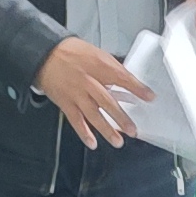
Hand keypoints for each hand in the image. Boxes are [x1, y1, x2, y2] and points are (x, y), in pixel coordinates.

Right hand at [36, 35, 151, 146]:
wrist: (45, 55)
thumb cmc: (72, 53)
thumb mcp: (96, 54)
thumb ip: (111, 68)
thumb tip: (128, 81)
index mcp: (99, 66)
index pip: (122, 78)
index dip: (137, 88)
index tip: (150, 97)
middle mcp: (88, 82)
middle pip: (107, 102)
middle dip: (121, 117)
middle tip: (133, 129)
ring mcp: (77, 94)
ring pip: (93, 115)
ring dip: (106, 130)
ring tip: (118, 141)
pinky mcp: (66, 103)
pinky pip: (76, 120)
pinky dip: (84, 133)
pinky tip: (92, 142)